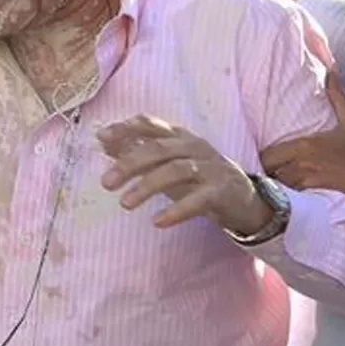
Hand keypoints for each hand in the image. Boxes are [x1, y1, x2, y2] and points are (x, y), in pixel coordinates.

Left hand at [97, 115, 268, 231]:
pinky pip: (197, 200)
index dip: (125, 128)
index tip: (101, 138)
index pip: (150, 124)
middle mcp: (194, 146)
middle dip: (130, 164)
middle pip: (158, 148)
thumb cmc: (197, 177)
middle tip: (106, 182)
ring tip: (125, 204)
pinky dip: (176, 210)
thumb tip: (102, 141)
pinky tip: (157, 221)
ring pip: (176, 170)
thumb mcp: (167, 162)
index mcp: (179, 136)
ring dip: (147, 186)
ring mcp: (210, 167)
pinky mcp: (221, 191)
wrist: (243, 198)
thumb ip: (137, 151)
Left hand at [260, 72, 344, 212]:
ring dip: (278, 188)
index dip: (265, 161)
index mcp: (305, 143)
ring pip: (278, 185)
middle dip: (268, 174)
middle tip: (271, 178)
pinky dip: (289, 201)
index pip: (267, 154)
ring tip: (280, 191)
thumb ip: (338, 97)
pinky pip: (291, 200)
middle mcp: (302, 160)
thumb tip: (332, 71)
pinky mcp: (315, 195)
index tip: (268, 164)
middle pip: (269, 171)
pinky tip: (292, 202)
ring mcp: (307, 179)